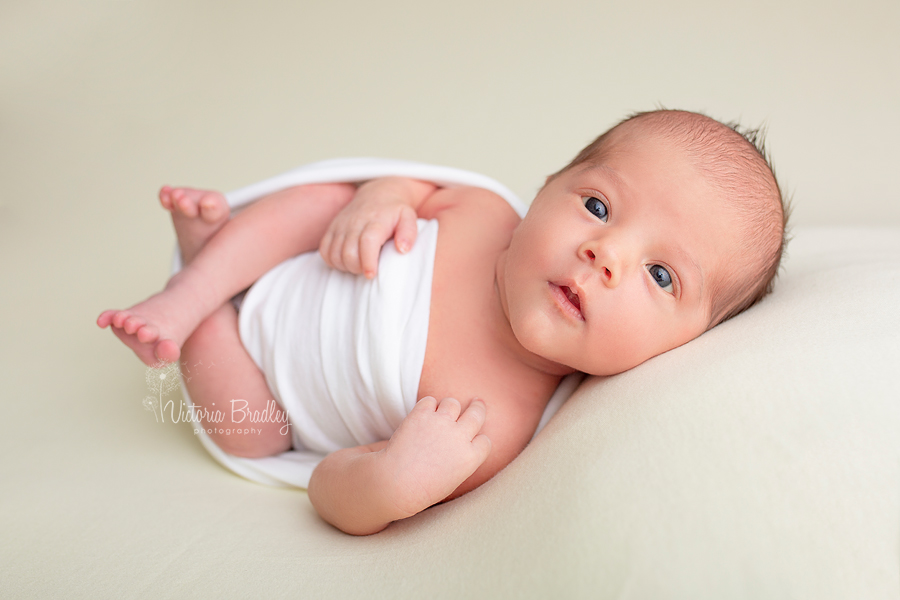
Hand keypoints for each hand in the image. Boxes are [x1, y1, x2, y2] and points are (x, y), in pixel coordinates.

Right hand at [319, 177, 431, 277]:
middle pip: (349, 253)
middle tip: (369, 269)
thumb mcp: (408, 218)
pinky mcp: (331, 228)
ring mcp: (341, 225)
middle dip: (358, 268)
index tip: (371, 274)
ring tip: (359, 265)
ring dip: (346, 266)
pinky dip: (333, 260)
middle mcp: (355, 222)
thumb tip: (402, 250)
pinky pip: (325, 250)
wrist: (377, 194)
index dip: (368, 261)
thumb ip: (409, 233)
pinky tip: (346, 260)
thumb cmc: (395, 211)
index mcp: (376, 221)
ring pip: (335, 254)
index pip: (367, 242)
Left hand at [380, 397, 491, 517]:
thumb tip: (462, 448)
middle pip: (477, 413)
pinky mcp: (422, 414)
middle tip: (478, 401)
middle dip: (478, 407)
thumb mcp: (451, 482)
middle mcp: (459, 436)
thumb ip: (460, 462)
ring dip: (448, 406)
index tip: (474, 437)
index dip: (479, 438)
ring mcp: (441, 423)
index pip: (485, 441)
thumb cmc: (420, 489)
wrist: (396, 483)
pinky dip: (426, 406)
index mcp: (470, 458)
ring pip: (453, 403)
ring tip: (442, 410)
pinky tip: (421, 415)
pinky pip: (429, 400)